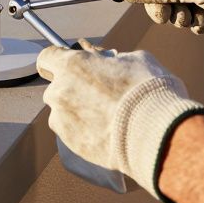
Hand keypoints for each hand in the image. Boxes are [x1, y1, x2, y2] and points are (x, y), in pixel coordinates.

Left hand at [37, 41, 203, 201]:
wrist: (156, 133)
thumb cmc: (149, 91)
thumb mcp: (135, 59)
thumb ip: (110, 57)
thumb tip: (103, 57)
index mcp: (72, 65)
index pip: (47, 57)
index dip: (58, 60)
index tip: (69, 65)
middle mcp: (60, 91)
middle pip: (56, 87)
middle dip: (72, 88)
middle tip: (98, 93)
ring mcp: (62, 120)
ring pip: (62, 113)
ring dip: (77, 112)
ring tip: (107, 117)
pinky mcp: (70, 145)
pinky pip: (71, 134)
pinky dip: (84, 132)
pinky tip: (107, 132)